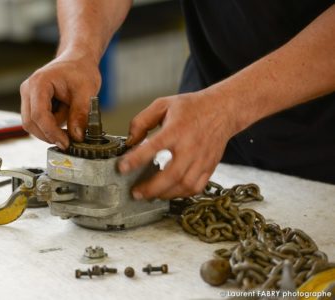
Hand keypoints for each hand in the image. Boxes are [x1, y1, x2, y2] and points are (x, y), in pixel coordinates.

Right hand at [20, 49, 100, 148]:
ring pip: (33, 125)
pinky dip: (51, 125)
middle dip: (49, 135)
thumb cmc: (81, 70)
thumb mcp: (87, 92)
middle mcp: (28, 90)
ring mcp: (28, 97)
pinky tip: (64, 114)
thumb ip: (81, 114)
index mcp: (39, 83)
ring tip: (69, 115)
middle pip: (31, 123)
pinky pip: (37, 121)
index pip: (39, 115)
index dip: (51, 133)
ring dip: (51, 129)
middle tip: (68, 141)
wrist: (78, 61)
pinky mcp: (32, 103)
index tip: (66, 143)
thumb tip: (77, 136)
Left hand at [118, 91, 236, 199]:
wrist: (223, 110)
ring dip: (165, 194)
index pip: (153, 146)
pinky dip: (181, 194)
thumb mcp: (163, 105)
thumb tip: (130, 141)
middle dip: (151, 187)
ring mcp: (202, 159)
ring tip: (150, 195)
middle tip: (135, 193)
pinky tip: (169, 192)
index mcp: (176, 129)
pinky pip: (196, 188)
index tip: (122, 168)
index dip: (136, 159)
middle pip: (171, 174)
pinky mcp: (209, 167)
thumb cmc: (191, 108)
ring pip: (184, 185)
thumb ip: (142, 121)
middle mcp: (190, 146)